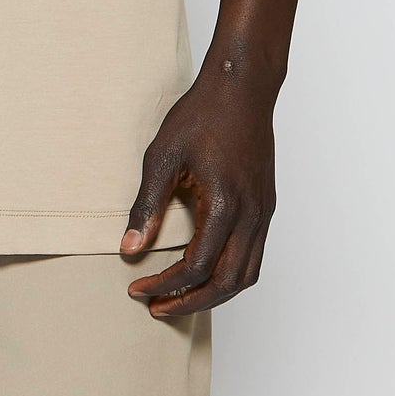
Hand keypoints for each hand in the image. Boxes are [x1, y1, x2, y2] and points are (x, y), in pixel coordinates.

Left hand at [120, 57, 276, 319]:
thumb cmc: (202, 115)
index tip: (137, 289)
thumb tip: (129, 248)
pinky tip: (204, 270)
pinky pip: (254, 256)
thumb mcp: (162, 157)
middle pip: (228, 282)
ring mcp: (263, 212)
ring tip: (180, 297)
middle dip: (190, 302)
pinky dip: (230, 274)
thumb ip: (146, 206)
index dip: (164, 285)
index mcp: (225, 204)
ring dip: (214, 293)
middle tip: (156, 307)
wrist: (242, 87)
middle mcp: (251, 214)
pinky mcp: (265, 206)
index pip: (196, 266)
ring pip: (247, 274)